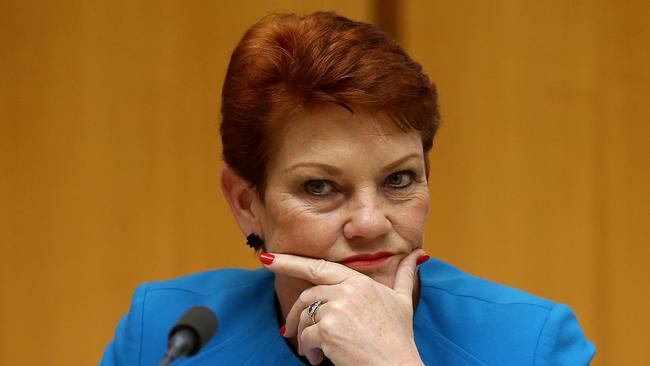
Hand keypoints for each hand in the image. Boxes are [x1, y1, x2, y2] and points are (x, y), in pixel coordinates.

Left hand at [260, 249, 427, 365]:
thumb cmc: (398, 336)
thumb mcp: (402, 301)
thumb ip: (404, 275)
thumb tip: (417, 254)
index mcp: (358, 281)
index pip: (317, 266)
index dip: (289, 262)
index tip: (267, 260)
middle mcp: (346, 290)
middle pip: (307, 296)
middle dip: (296, 315)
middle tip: (289, 331)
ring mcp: (336, 309)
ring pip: (305, 317)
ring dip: (304, 336)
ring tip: (312, 351)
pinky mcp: (328, 330)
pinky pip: (306, 336)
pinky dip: (308, 350)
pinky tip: (319, 359)